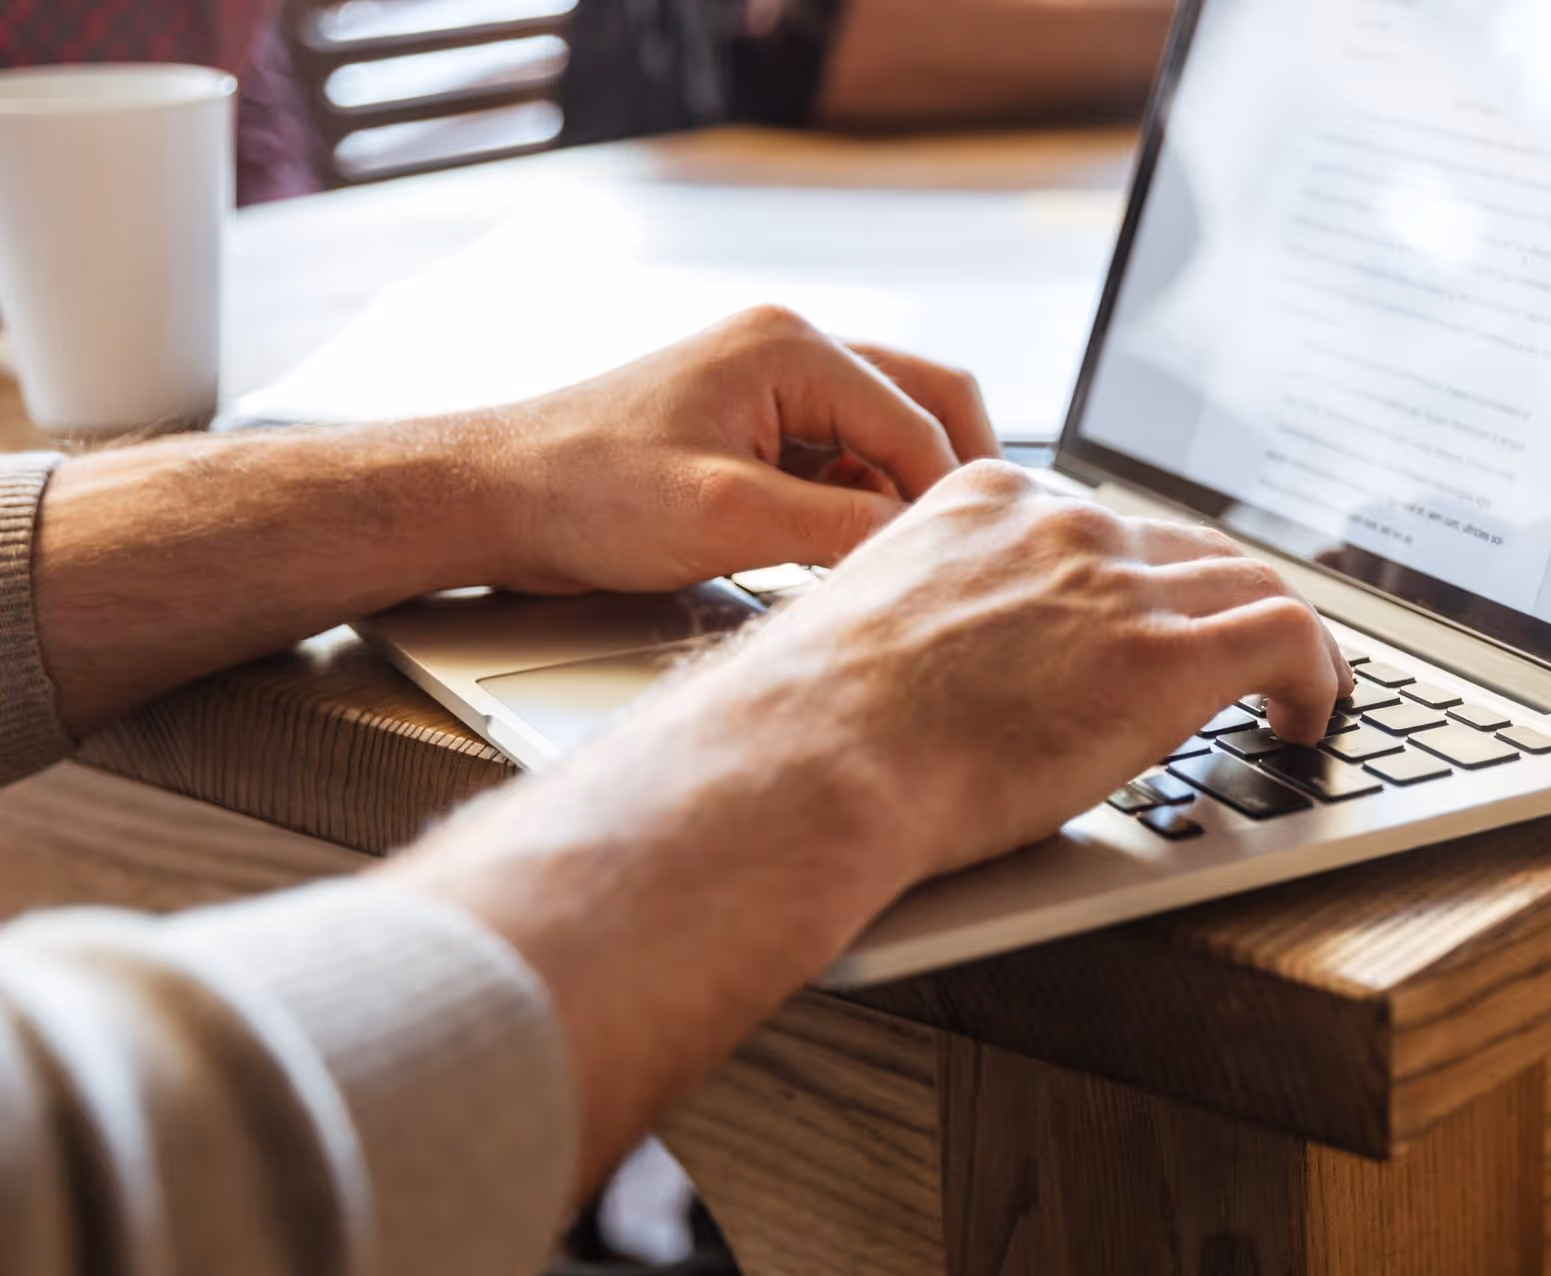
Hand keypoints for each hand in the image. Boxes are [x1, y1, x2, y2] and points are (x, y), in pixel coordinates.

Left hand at [477, 305, 1000, 593]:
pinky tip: (843, 556)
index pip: (918, 418)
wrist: (495, 498)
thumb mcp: (725, 520)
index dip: (947, 496)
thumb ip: (837, 529)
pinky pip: (842, 461)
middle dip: (949, 478)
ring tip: (894, 563)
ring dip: (900, 496)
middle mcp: (790, 350)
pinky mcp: (756, 428)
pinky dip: (858, 507)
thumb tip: (921, 545)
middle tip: (965, 553)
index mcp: (790, 346)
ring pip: (887, 436)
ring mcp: (773, 386)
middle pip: (924, 403)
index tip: (957, 564)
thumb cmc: (586, 492)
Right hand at [653, 459, 1355, 881]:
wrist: (813, 761)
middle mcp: (1063, 524)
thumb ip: (938, 622)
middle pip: (1194, 549)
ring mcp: (1118, 583)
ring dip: (1289, 643)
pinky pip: (1292, 636)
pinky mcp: (1165, 655)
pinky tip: (1307, 720)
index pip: (1108, 524)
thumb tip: (952, 680)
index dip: (1153, 581)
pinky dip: (1320, 675)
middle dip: (1229, 607)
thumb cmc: (816, 730)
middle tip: (1251, 664)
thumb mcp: (876, 630)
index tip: (1165, 621)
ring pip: (1256, 584)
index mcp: (986, 503)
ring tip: (1299, 695)